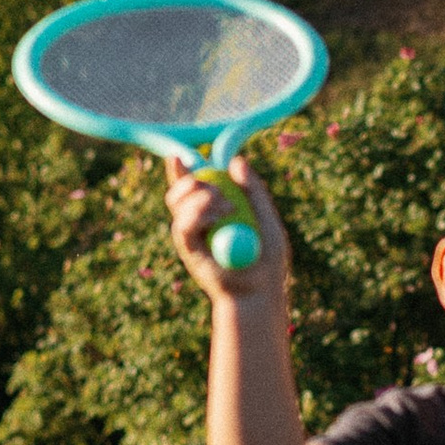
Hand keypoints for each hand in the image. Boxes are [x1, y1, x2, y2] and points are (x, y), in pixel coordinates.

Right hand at [163, 154, 285, 303]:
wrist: (261, 290)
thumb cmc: (267, 259)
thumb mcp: (267, 218)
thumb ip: (254, 191)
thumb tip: (236, 161)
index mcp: (216, 211)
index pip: (194, 185)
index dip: (183, 169)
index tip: (179, 155)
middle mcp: (199, 221)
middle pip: (179, 191)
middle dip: (191, 180)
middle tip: (218, 190)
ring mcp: (191, 235)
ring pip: (177, 203)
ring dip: (202, 198)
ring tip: (228, 210)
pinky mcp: (188, 249)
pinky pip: (182, 225)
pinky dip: (198, 215)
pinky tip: (216, 220)